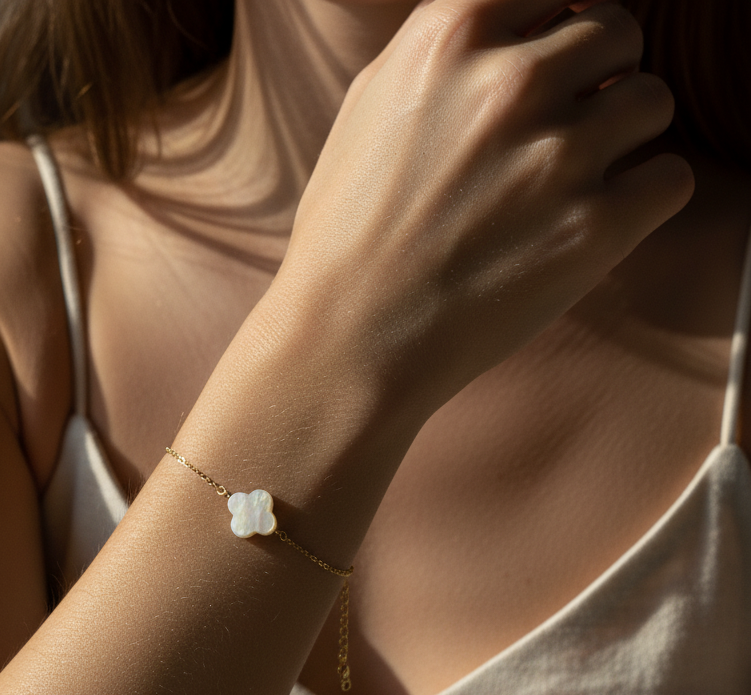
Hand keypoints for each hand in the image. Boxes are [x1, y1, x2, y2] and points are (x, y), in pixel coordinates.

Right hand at [276, 0, 693, 409]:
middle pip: (618, 32)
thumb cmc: (348, 233)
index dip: (561, 21)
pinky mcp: (595, 227)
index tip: (556, 59)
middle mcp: (511, 81)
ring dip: (622, 139)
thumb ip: (448, 49)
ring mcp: (559, 154)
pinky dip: (642, 200)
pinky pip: (671, 179)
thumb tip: (521, 22)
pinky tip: (590, 224)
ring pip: (653, 101)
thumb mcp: (372, 106)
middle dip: (597, 78)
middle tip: (559, 134)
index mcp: (451, 37)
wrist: (347, 337)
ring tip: (568, 186)